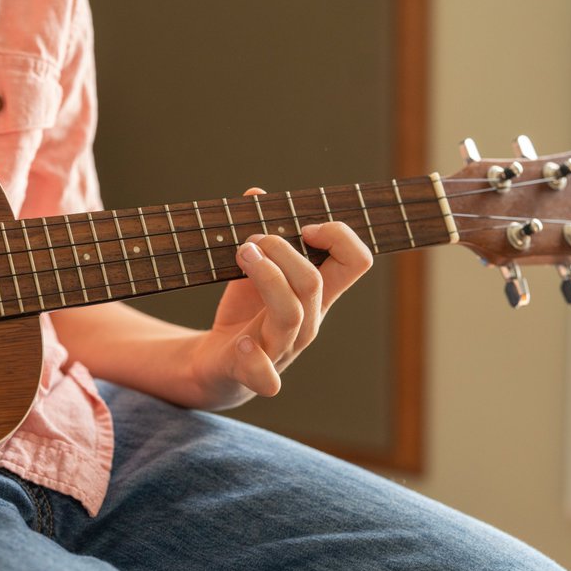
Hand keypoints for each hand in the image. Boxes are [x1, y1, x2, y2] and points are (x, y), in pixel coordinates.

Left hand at [188, 189, 372, 408]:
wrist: (216, 364)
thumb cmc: (244, 313)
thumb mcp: (253, 269)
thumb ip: (261, 232)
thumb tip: (256, 194)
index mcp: (316, 294)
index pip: (355, 262)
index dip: (337, 235)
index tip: (303, 227)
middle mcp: (307, 321)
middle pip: (313, 281)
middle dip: (280, 249)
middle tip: (250, 241)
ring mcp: (281, 348)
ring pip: (290, 314)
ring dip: (265, 277)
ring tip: (241, 256)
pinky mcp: (250, 372)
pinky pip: (266, 376)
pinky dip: (255, 358)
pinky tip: (242, 341)